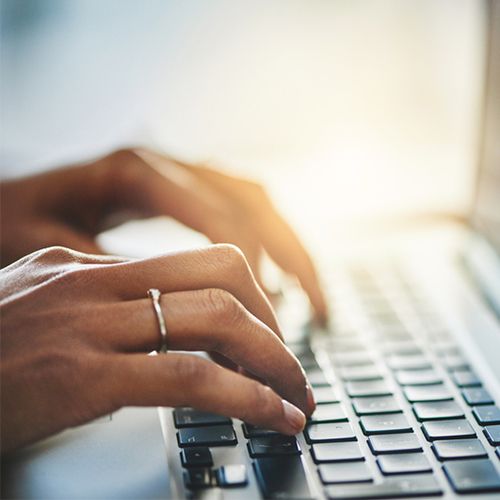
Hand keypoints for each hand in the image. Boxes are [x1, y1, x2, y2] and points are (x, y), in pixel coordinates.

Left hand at [0, 148, 326, 320]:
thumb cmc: (17, 220)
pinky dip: (267, 243)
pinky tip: (275, 278)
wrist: (1, 194)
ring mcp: (178, 169)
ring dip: (290, 250)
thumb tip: (168, 315)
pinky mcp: (181, 186)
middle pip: (253, 204)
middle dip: (292, 262)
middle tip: (315, 318)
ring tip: (312, 301)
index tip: (268, 331)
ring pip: (256, 201)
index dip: (251, 279)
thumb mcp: (50, 249)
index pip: (219, 223)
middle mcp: (167, 163)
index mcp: (135, 173)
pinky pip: (240, 208)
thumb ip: (111, 273)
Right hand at [0, 245, 314, 452]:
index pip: (200, 260)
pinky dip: (244, 397)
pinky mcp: (82, 377)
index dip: (251, 295)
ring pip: (216, 321)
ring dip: (272, 359)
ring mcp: (88, 326)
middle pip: (222, 276)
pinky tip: (271, 416)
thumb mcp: (39, 312)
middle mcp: (94, 284)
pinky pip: (189, 378)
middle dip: (273, 322)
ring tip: (297, 394)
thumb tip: (159, 320)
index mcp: (88, 267)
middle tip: (293, 364)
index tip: (270, 331)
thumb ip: (97, 306)